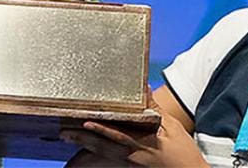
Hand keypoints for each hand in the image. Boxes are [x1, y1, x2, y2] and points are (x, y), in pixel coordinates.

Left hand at [61, 97, 208, 166]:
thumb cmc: (183, 151)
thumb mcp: (172, 126)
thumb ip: (155, 108)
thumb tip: (143, 88)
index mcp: (142, 142)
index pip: (116, 133)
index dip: (99, 127)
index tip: (84, 121)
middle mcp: (133, 155)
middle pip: (102, 146)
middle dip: (82, 138)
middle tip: (64, 132)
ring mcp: (130, 164)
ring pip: (103, 153)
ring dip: (85, 145)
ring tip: (68, 137)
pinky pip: (109, 159)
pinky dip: (96, 152)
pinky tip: (88, 146)